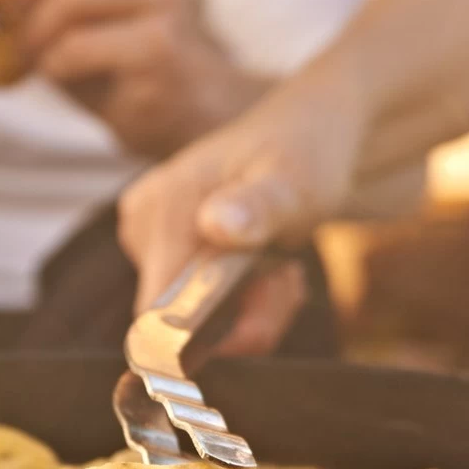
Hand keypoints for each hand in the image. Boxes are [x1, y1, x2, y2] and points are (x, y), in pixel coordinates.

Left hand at [3, 0, 261, 156]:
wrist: (184, 112)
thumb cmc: (113, 57)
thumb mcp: (76, 4)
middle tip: (12, 8)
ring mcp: (162, 1)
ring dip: (32, 28)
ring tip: (32, 52)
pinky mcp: (160, 49)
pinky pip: (79, 45)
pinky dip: (52, 63)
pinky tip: (59, 73)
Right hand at [116, 81, 367, 353]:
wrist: (322, 133)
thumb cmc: (310, 148)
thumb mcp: (296, 179)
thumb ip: (258, 205)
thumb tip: (216, 225)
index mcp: (163, 204)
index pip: (155, 311)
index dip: (210, 335)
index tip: (268, 309)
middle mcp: (146, 223)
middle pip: (181, 319)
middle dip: (245, 314)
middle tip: (288, 279)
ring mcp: (158, 238)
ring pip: (198, 319)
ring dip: (253, 309)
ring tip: (285, 269)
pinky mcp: (176, 250)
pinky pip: (205, 307)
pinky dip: (247, 302)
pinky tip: (272, 269)